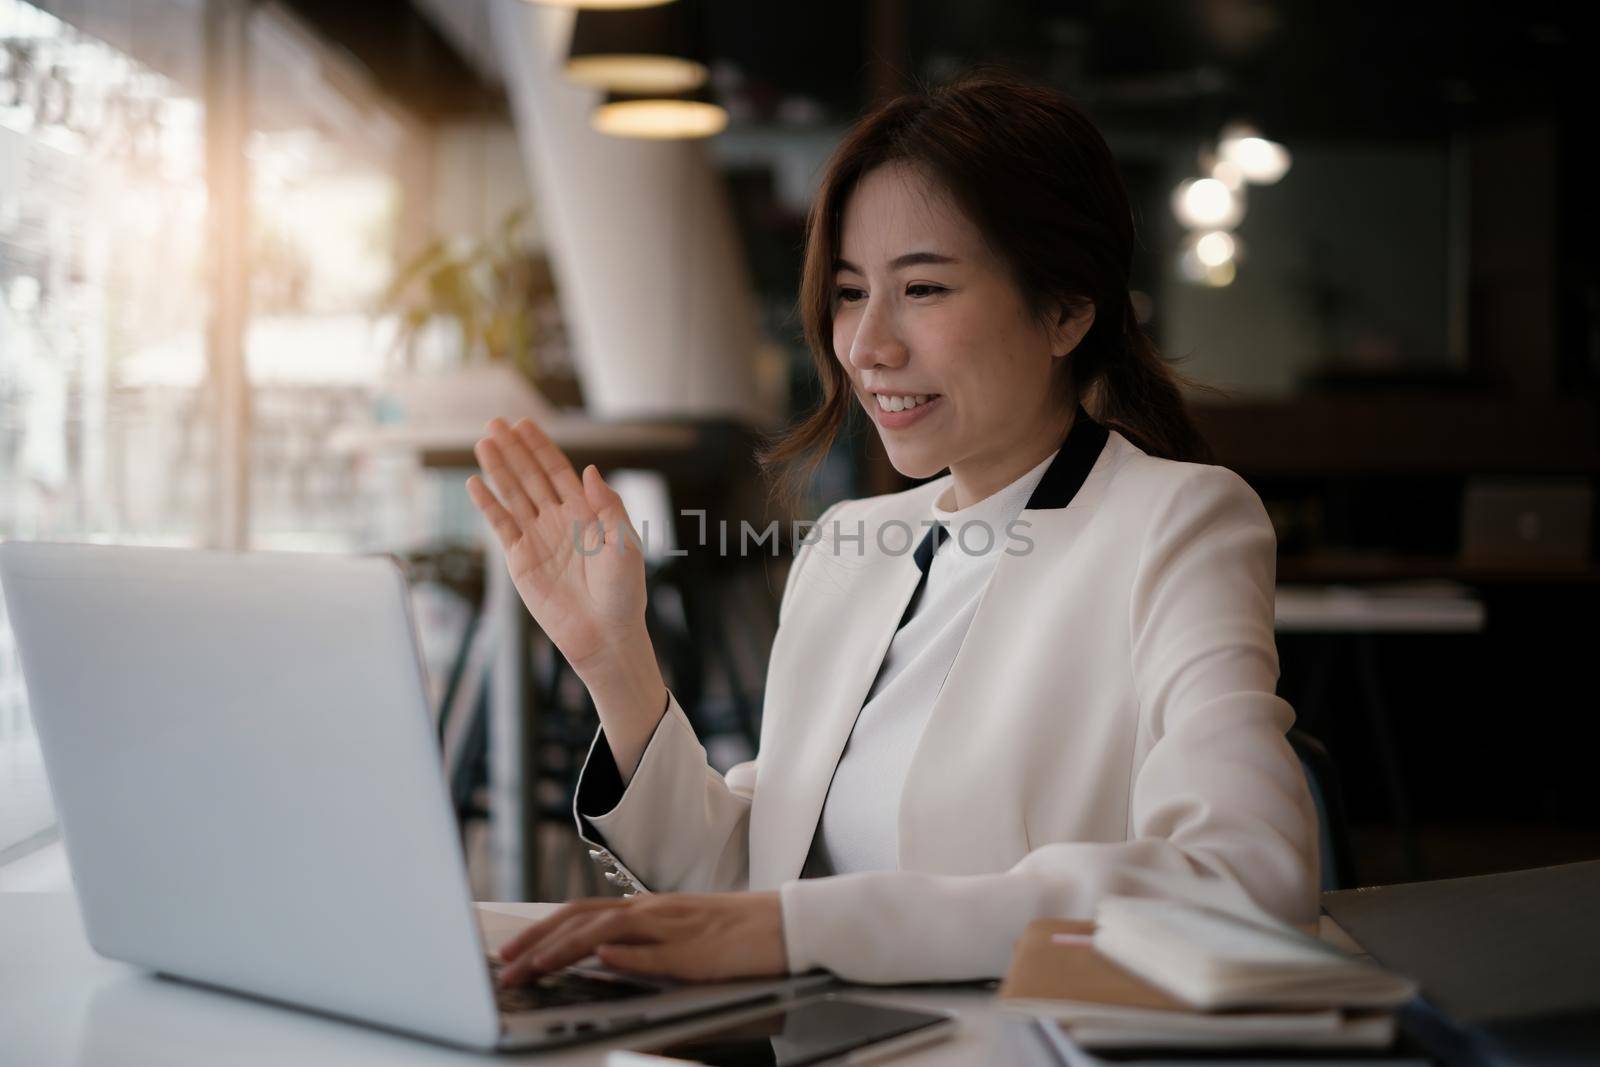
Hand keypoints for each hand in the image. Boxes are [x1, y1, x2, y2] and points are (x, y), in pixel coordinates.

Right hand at [465, 417, 647, 678]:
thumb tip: (590, 471)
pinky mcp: (520, 560)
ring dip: (498, 469)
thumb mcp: (625, 544)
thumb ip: (608, 506)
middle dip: (514, 450)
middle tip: (495, 422)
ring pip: (514, 495)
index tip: (525, 424)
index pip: (559, 471)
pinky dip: (488, 504)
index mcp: (587, 513)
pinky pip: (501, 525)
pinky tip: (475, 483)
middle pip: (532, 476)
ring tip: (483, 442)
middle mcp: (559, 520)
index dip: (541, 447)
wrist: (605, 634)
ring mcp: (538, 538)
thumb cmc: (623, 592)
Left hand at [496, 892, 787, 984]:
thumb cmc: (734, 936)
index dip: (541, 931)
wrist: (786, 924)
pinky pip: (657, 951)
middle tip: (504, 969)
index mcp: (647, 909)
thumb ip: (640, 944)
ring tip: (535, 970)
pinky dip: (627, 954)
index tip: (510, 953)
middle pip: (583, 918)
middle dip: (538, 943)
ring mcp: (674, 928)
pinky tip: (602, 960)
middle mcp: (653, 911)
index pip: (581, 913)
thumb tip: (598, 957)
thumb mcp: (678, 938)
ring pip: (609, 931)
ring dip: (566, 950)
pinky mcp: (697, 950)